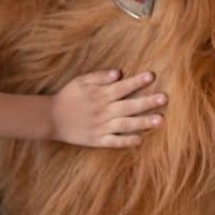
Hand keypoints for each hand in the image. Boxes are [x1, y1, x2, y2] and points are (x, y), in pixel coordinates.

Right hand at [49, 70, 165, 147]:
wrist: (50, 118)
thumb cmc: (68, 97)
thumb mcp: (81, 81)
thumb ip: (100, 76)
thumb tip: (119, 72)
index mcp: (100, 95)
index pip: (122, 87)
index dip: (137, 82)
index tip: (152, 76)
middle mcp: (103, 111)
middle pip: (129, 106)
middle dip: (147, 102)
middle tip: (164, 98)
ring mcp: (101, 127)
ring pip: (125, 124)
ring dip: (143, 122)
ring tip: (160, 120)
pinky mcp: (97, 140)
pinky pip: (114, 141)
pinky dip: (126, 141)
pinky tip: (140, 140)